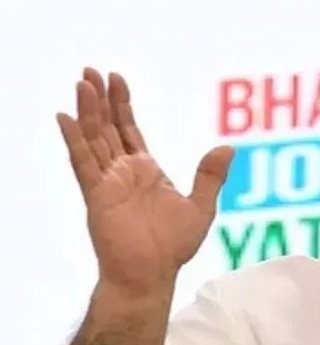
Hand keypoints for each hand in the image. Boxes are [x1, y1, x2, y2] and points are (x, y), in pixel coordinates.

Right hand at [57, 68, 233, 292]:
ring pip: (94, 138)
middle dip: (100, 99)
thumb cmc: (173, 246)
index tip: (116, 79)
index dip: (122, 104)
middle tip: (91, 70)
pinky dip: (74, 140)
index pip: (129, 129)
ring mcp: (108, 182)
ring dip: (87, 110)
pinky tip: (66, 117)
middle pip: (107, 127)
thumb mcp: (201, 206)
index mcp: (146, 171)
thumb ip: (210, 175)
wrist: (152, 274)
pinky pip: (83, 163)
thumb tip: (228, 147)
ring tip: (82, 82)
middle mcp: (123, 172)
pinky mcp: (97, 195)